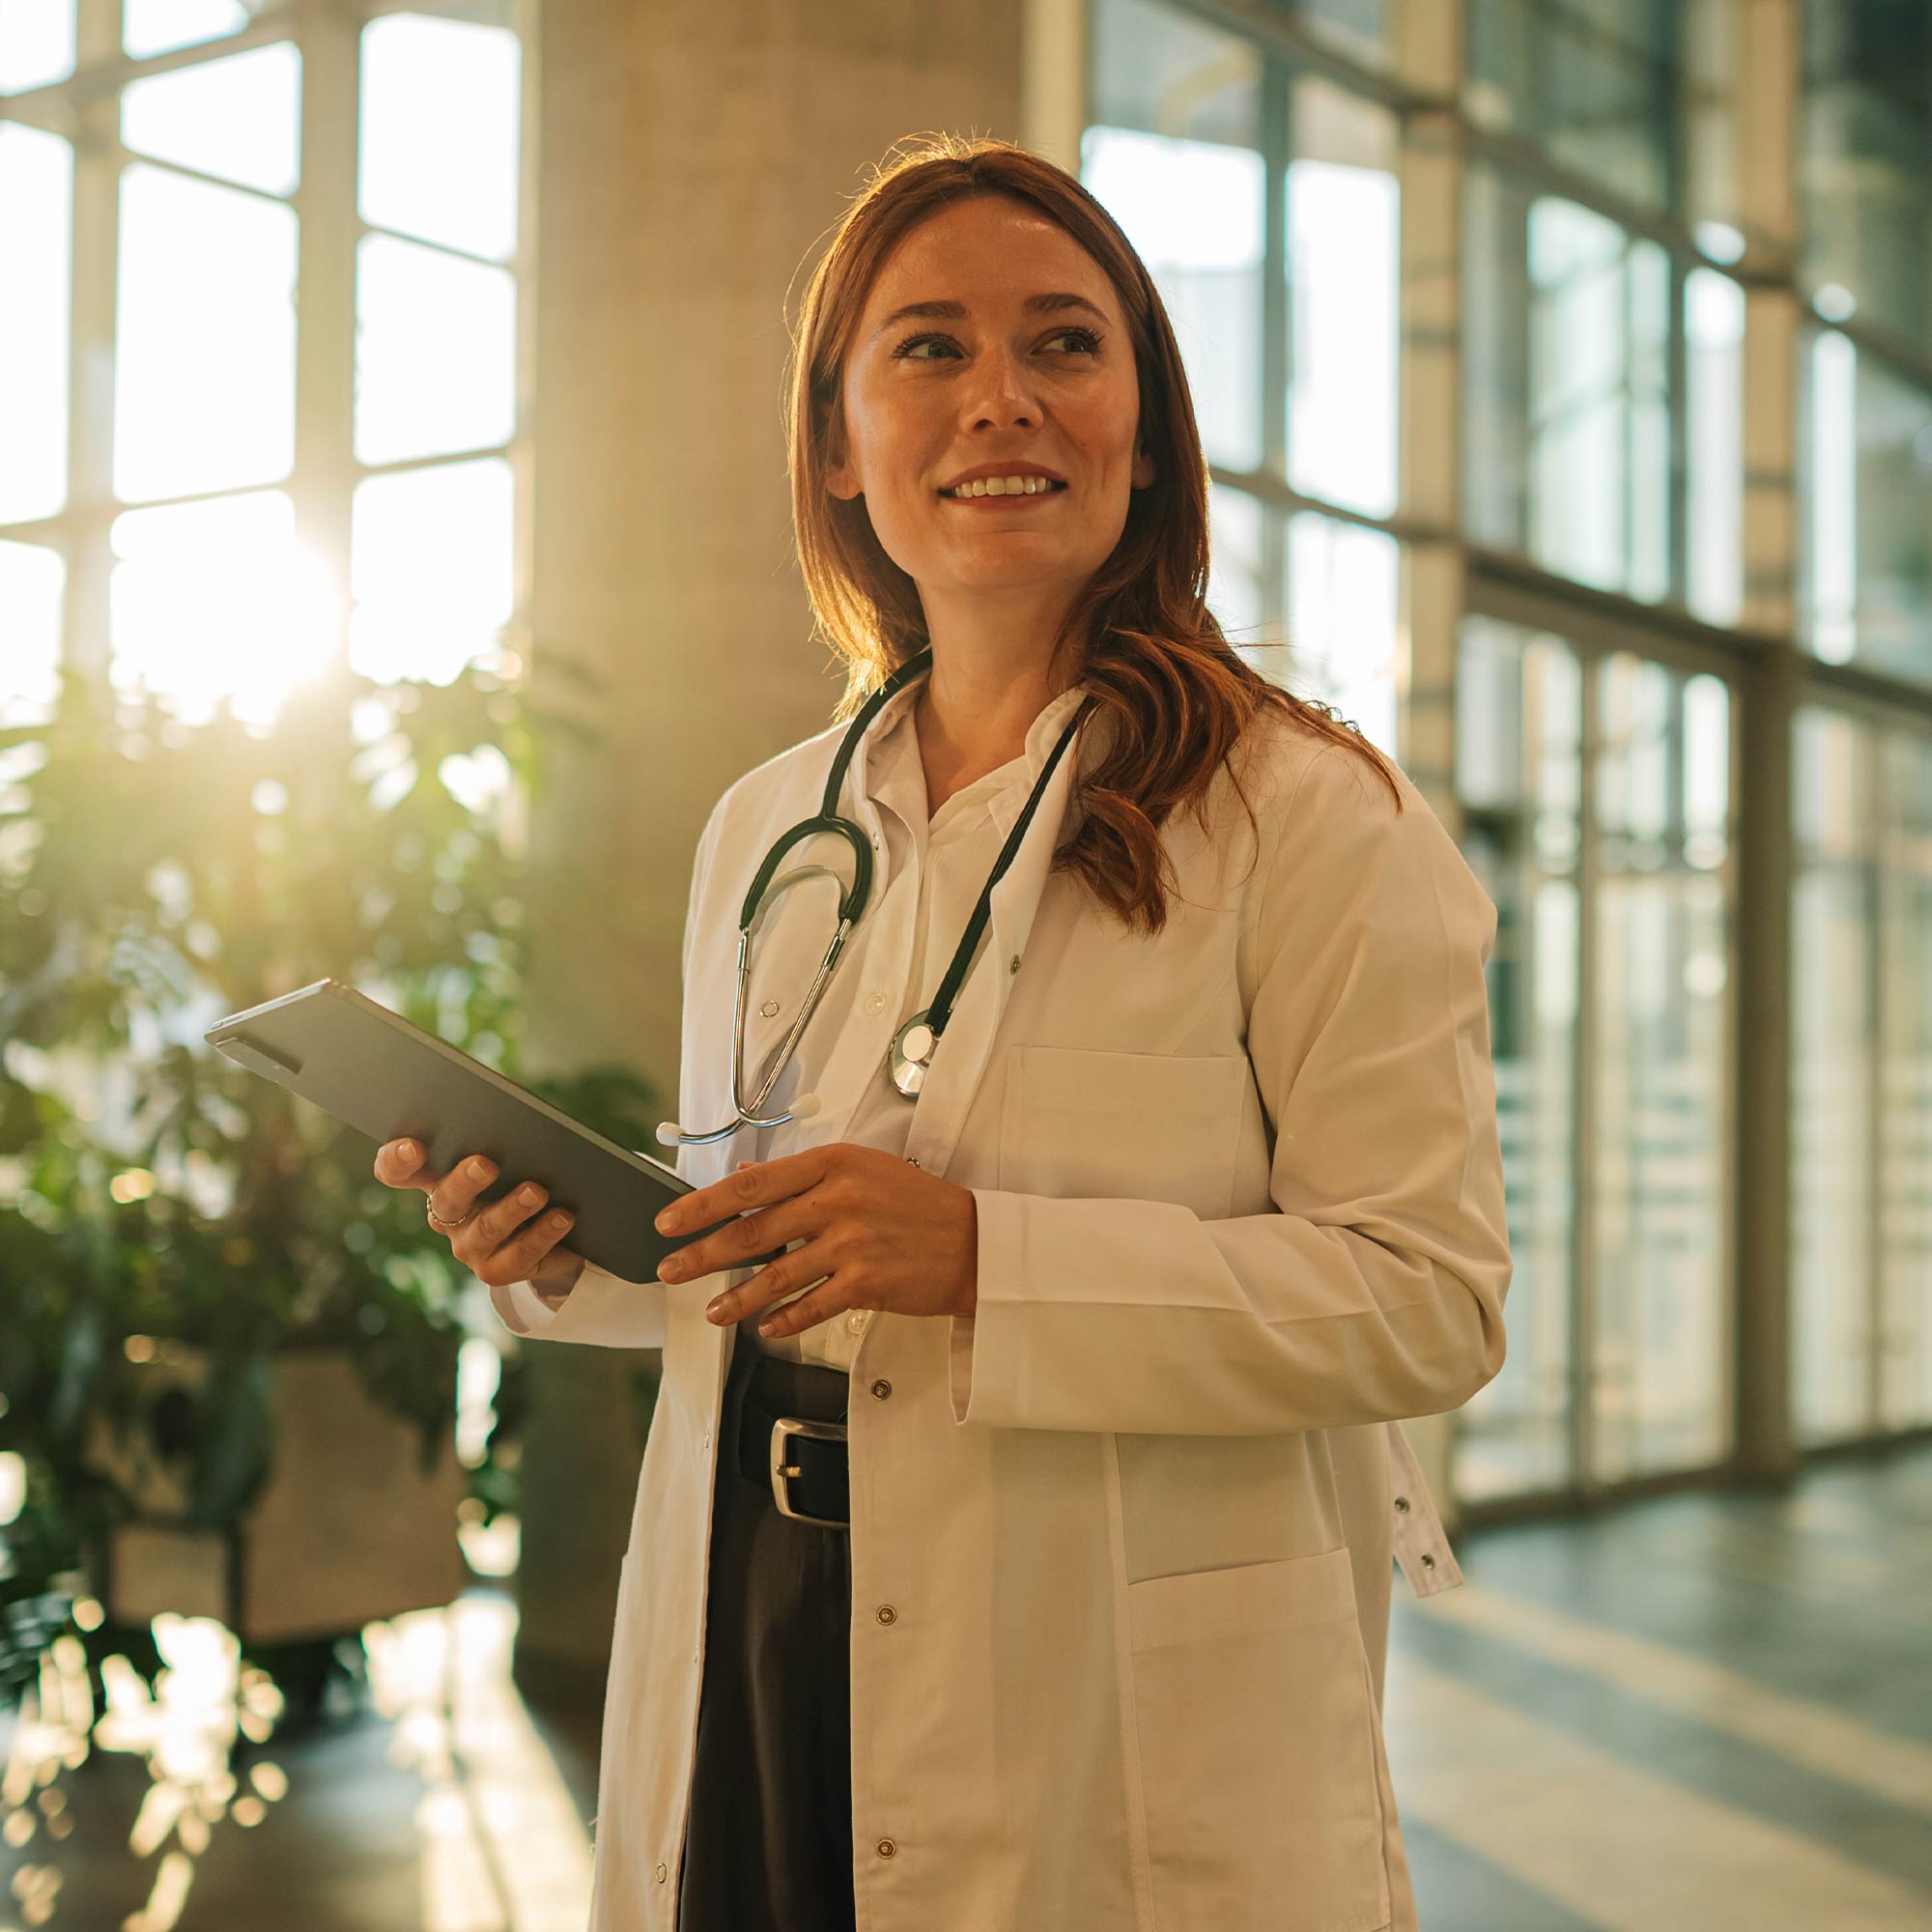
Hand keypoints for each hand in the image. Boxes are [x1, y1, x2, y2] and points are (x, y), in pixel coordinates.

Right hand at [372, 1138, 585, 1295]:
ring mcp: (468, 1246)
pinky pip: (519, 1255)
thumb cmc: (521, 1175)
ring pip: (487, 1228)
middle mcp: (446, 1215)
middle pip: (446, 1198)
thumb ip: (500, 1137)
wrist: (549, 1230)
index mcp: (437, 1178)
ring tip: (537, 1191)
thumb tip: (517, 1120)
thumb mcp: (509, 1153)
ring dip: (513, 1208)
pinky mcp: (496, 1270)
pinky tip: (562, 1217)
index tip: (413, 1146)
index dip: (396, 1160)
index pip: (397, 1171)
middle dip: (465, 1181)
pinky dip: (543, 1233)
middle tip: (486, 1164)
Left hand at [653, 1143, 977, 1338]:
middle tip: (669, 1270)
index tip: (669, 1220)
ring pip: (775, 1276)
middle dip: (702, 1254)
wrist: (976, 1241)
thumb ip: (804, 1178)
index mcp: (833, 1163)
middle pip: (752, 1231)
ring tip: (711, 1311)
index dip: (703, 1204)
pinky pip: (810, 1306)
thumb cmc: (918, 1204)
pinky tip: (765, 1328)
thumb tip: (747, 1181)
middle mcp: (838, 1199)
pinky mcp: (867, 1284)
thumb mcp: (862, 1170)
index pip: (752, 1183)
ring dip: (736, 1297)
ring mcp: (852, 1243)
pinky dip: (783, 1320)